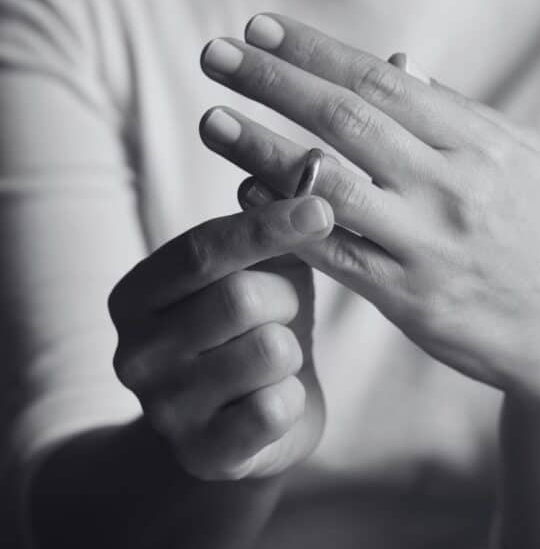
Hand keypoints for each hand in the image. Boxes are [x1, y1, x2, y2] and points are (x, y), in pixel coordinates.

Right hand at [108, 194, 334, 479]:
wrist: (248, 424)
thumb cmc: (256, 329)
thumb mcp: (258, 272)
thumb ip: (269, 229)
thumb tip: (305, 167)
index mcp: (137, 295)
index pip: (201, 250)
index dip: (265, 227)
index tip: (321, 207)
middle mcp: (135, 352)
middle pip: (239, 298)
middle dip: (285, 298)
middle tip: (285, 309)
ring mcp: (164, 409)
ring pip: (267, 351)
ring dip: (292, 348)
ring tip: (278, 357)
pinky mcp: (204, 455)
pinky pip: (276, 408)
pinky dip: (293, 397)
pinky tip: (277, 397)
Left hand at [198, 14, 539, 403]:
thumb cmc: (535, 231)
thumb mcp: (517, 159)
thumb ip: (455, 113)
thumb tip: (397, 65)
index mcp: (480, 145)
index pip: (384, 84)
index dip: (316, 52)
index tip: (260, 29)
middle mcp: (453, 189)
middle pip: (348, 123)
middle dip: (275, 83)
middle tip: (215, 56)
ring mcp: (427, 245)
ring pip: (328, 188)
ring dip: (261, 150)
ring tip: (213, 120)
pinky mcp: (407, 297)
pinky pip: (331, 253)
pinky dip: (284, 221)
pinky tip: (245, 194)